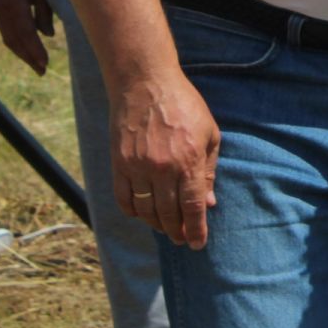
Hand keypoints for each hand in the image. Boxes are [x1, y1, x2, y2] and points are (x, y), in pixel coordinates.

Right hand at [112, 71, 220, 248]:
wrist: (145, 83)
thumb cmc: (184, 105)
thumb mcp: (209, 133)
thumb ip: (208, 169)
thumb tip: (209, 202)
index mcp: (189, 161)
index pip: (192, 207)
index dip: (196, 230)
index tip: (198, 244)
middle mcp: (162, 169)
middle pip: (168, 214)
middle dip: (177, 232)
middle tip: (182, 239)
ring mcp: (138, 167)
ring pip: (146, 211)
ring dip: (156, 225)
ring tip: (165, 228)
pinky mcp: (119, 164)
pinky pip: (124, 199)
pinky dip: (133, 212)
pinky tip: (143, 213)